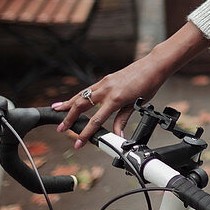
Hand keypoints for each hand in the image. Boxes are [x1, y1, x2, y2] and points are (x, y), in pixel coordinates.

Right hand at [52, 56, 166, 147]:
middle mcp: (107, 89)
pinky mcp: (105, 79)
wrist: (153, 66)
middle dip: (69, 118)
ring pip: (82, 95)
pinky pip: (88, 89)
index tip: (78, 143)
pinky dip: (78, 95)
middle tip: (60, 129)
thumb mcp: (137, 105)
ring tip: (56, 110)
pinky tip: (72, 99)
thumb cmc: (148, 84)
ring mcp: (105, 82)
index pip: (96, 120)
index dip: (85, 134)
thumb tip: (117, 135)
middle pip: (81, 106)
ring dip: (68, 104)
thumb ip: (123, 120)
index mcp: (116, 98)